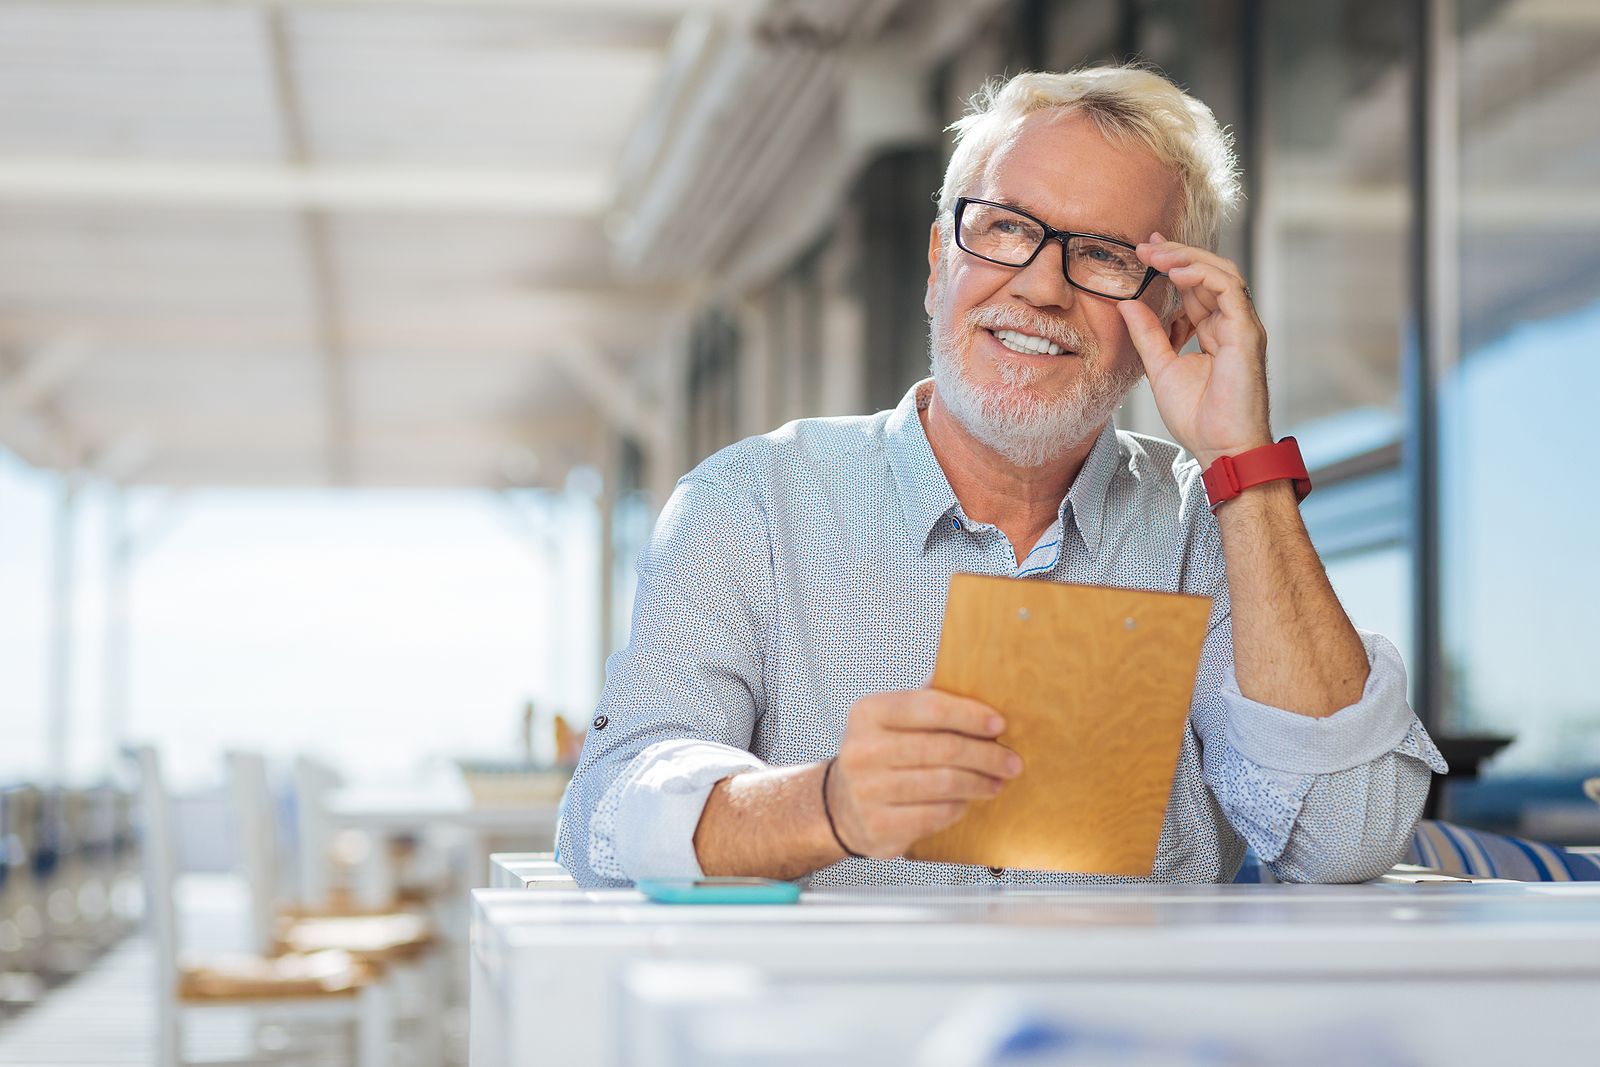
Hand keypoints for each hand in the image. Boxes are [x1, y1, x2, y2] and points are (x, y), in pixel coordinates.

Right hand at [827, 689, 1022, 858]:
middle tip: (1012, 762)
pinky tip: (967, 802)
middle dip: (986, 755)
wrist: (842, 804)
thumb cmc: (882, 752)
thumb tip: (980, 677)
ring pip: (944, 784)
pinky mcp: (878, 826)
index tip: (999, 724)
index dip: (970, 715)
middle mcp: (862, 750)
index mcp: (868, 713)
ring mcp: (866, 791)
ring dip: (980, 783)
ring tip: (996, 782)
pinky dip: (959, 807)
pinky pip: (936, 815)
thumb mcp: (892, 719)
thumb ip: (928, 699)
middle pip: (943, 749)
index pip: (930, 707)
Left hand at [1117, 233, 1272, 467]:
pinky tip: (1176, 273)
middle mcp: (1231, 324)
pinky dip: (1203, 276)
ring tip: (1157, 254)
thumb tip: (1126, 303)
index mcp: (1213, 331)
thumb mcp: (1160, 367)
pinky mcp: (1247, 333)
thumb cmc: (1197, 417)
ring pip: (1222, 274)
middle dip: (1176, 255)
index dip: (1171, 265)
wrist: (1221, 448)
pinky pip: (1229, 291)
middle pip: (1209, 273)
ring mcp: (1242, 326)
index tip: (1143, 252)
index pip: (1195, 287)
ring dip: (1187, 259)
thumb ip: (1147, 334)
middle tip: (1144, 246)